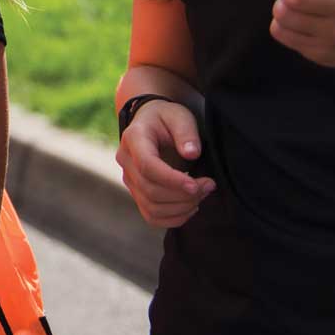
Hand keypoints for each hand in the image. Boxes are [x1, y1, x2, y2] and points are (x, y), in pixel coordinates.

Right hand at [114, 100, 213, 227]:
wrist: (151, 123)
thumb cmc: (167, 118)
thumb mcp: (179, 116)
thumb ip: (186, 132)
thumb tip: (191, 153)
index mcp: (133, 138)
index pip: (147, 166)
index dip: (172, 180)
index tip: (197, 185)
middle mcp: (126, 160)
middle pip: (150, 190)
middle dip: (183, 194)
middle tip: (209, 185)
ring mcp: (129, 179)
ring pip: (151, 207)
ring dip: (182, 208)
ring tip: (202, 194)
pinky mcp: (137, 193)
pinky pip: (152, 216)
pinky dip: (174, 218)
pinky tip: (191, 206)